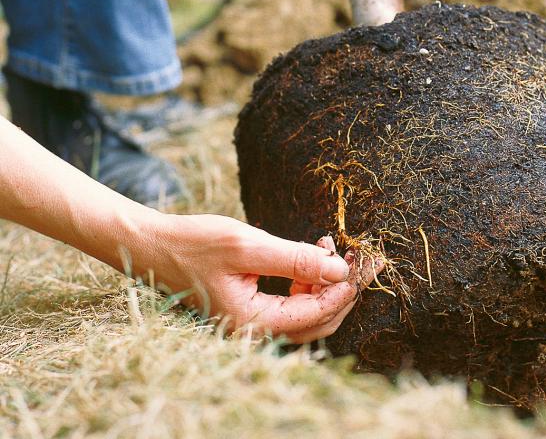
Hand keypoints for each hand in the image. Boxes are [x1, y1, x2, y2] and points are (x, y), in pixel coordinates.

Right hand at [138, 214, 383, 342]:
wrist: (154, 246)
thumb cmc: (194, 243)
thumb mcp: (248, 245)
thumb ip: (296, 259)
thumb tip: (340, 270)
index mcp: (252, 322)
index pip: (314, 314)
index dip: (343, 289)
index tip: (361, 262)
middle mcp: (253, 331)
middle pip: (315, 323)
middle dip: (339, 292)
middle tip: (354, 259)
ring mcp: (250, 323)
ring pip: (304, 316)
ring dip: (322, 287)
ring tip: (326, 250)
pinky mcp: (248, 310)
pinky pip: (288, 306)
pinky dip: (304, 286)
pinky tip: (307, 259)